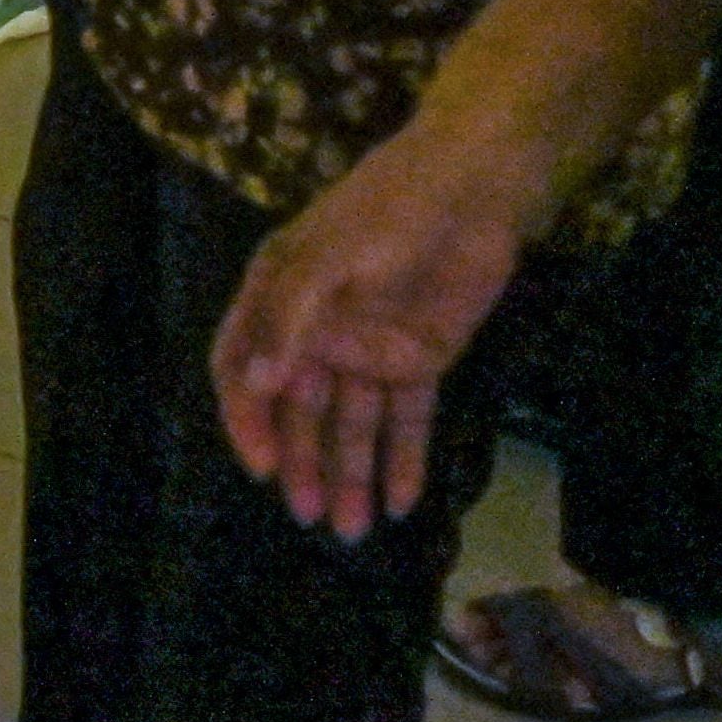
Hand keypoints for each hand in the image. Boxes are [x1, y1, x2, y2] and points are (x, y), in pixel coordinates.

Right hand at [210, 114, 539, 538]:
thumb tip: (256, 382)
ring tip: (353, 530)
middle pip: (299, 410)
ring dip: (350, 474)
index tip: (262, 464)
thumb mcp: (328, 255)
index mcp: (277, 295)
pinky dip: (403, 459)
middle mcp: (315, 330)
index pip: (242, 366)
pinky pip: (405, 419)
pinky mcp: (419, 360)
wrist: (478, 191)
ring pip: (351, 424)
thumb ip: (289, 316)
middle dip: (302, 463)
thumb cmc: (389, 209)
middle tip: (311, 515)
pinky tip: (402, 501)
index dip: (247, 417)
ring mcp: (368, 349)